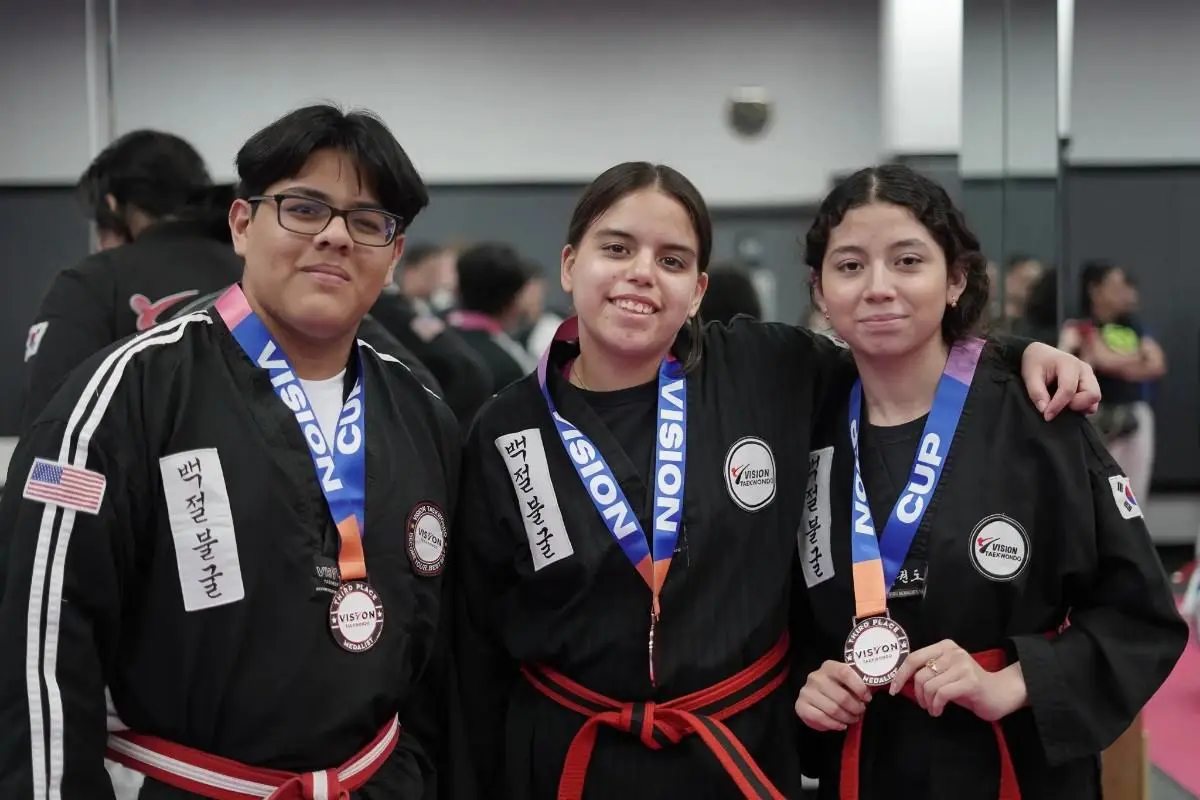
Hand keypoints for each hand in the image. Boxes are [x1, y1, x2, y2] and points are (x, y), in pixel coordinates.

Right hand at [795, 660, 871, 730]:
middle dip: (855, 708)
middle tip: (860, 712)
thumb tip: (874, 691)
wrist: (816, 697)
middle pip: (842, 696)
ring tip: (852, 719)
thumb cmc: (838, 688)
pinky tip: (841, 725)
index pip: (845, 673)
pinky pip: (821, 718)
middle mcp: (815, 677)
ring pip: (833, 709)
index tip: (867, 698)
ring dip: (847, 718)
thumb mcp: (848, 681)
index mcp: (829, 667)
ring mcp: (806, 691)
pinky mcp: (800, 705)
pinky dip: (834, 725)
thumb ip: (860, 683)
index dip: (859, 687)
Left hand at [889, 640, 1026, 721]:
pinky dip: (936, 706)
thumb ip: (928, 672)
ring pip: (929, 686)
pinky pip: (942, 694)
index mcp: (945, 647)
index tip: (894, 690)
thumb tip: (901, 681)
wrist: (1001, 693)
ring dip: (927, 703)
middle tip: (924, 705)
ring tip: (933, 709)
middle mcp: (953, 652)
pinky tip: (938, 711)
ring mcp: (963, 665)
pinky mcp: (970, 681)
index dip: (900, 675)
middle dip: (917, 694)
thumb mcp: (946, 674)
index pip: (913, 658)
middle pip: (920, 674)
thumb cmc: (969, 686)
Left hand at [1021, 341, 1100, 418]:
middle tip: (1058, 407)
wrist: (1040, 354)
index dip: (1058, 405)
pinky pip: (1093, 400)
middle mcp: (1084, 369)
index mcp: (1069, 364)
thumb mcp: (1030, 376)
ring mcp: (1090, 376)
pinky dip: (1082, 406)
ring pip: (1095, 399)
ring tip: (1061, 404)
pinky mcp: (1090, 384)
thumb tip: (1044, 410)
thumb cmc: (1035, 363)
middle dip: (1076, 405)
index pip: (1069, 390)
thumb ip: (1037, 393)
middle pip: (1092, 394)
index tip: (1046, 416)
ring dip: (1080, 406)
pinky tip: (1067, 404)